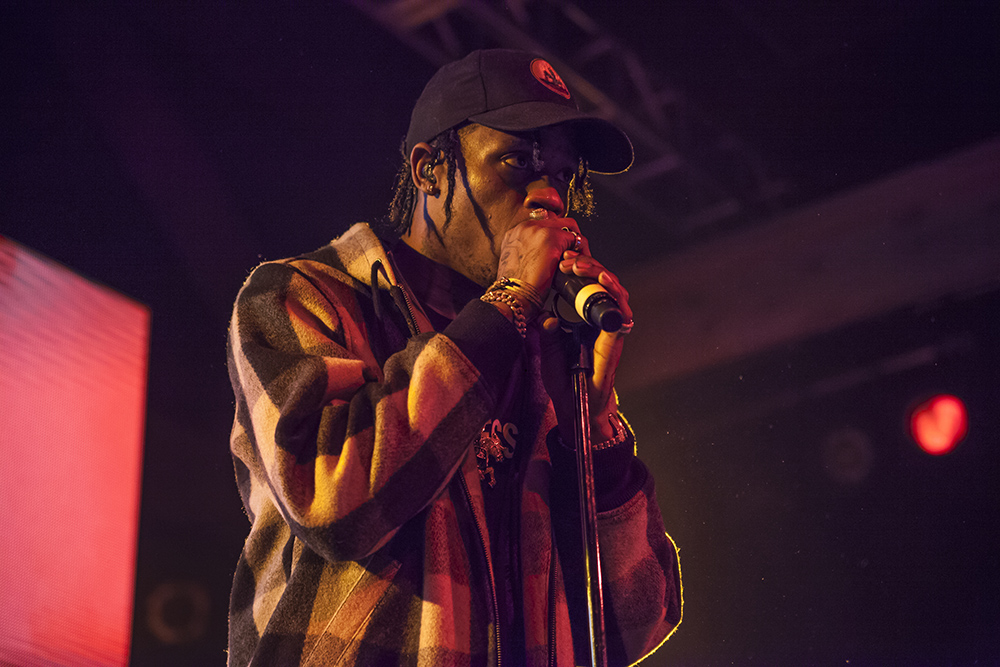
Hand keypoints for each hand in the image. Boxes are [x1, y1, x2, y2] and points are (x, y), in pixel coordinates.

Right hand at [495, 214, 584, 295]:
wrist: (513, 296)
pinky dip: (580, 252)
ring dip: (574, 243)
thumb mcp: (518, 267)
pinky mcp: (551, 237)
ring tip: (577, 260)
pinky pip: (575, 238)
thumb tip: (544, 257)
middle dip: (566, 237)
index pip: (541, 226)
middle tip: (572, 255)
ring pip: (567, 227)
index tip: (559, 252)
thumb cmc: (515, 290)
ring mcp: (538, 230)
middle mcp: (524, 228)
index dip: (554, 238)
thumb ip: (529, 255)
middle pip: (555, 222)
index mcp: (514, 235)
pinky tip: (578, 265)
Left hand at [536, 240, 632, 442]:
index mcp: (581, 319)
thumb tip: (545, 316)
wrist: (576, 406)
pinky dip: (614, 295)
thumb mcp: (547, 353)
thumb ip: (546, 334)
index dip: (577, 271)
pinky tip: (604, 281)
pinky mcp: (615, 340)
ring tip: (582, 266)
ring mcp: (609, 329)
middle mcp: (598, 321)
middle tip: (569, 260)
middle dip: (587, 266)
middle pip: (600, 284)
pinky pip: (620, 313)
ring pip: (613, 292)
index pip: (584, 287)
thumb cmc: (564, 381)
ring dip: (599, 274)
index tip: (561, 262)